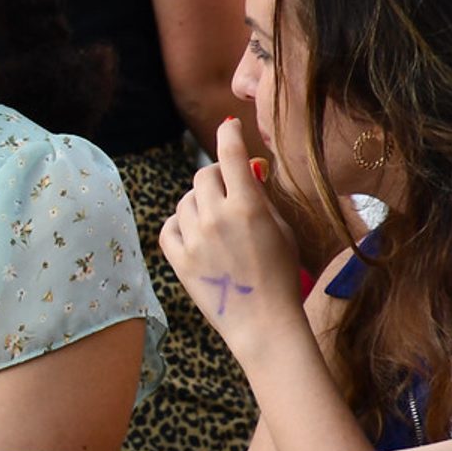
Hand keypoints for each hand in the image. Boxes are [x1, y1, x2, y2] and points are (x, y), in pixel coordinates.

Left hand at [159, 118, 298, 358]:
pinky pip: (169, 227)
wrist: (265, 323)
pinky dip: (179, 224)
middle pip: (204, 175)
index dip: (229, 135)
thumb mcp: (282, 230)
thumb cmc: (282, 275)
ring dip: (199, 202)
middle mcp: (216, 217)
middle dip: (217, 177)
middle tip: (229, 188)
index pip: (231, 155)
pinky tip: (194, 231)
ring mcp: (194, 239)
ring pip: (185, 201)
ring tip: (216, 219)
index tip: (229, 127)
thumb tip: (248, 171)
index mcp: (247, 206)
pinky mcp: (179, 260)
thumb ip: (262, 197)